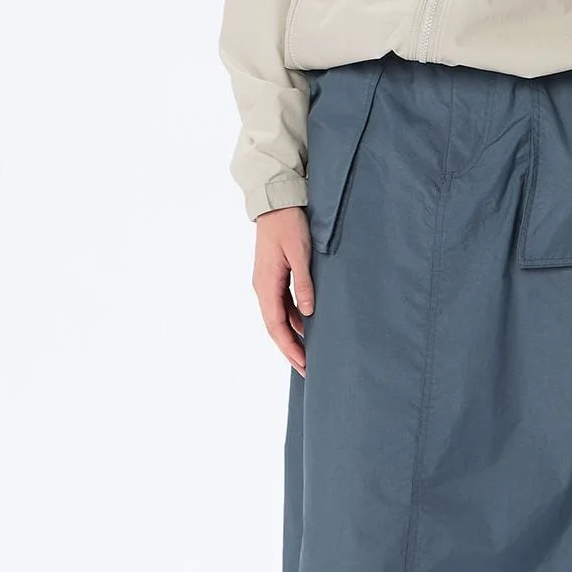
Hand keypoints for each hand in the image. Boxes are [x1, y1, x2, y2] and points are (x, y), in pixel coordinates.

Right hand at [253, 206, 314, 376]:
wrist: (275, 202)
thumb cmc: (289, 224)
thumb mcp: (300, 253)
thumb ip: (304, 283)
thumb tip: (308, 313)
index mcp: (266, 284)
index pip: (276, 326)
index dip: (290, 348)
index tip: (304, 364)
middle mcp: (262, 287)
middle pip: (275, 327)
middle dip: (290, 349)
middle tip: (307, 369)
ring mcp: (266, 282)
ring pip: (278, 318)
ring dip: (291, 336)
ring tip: (309, 353)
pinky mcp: (273, 276)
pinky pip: (282, 305)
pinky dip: (292, 320)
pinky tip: (306, 327)